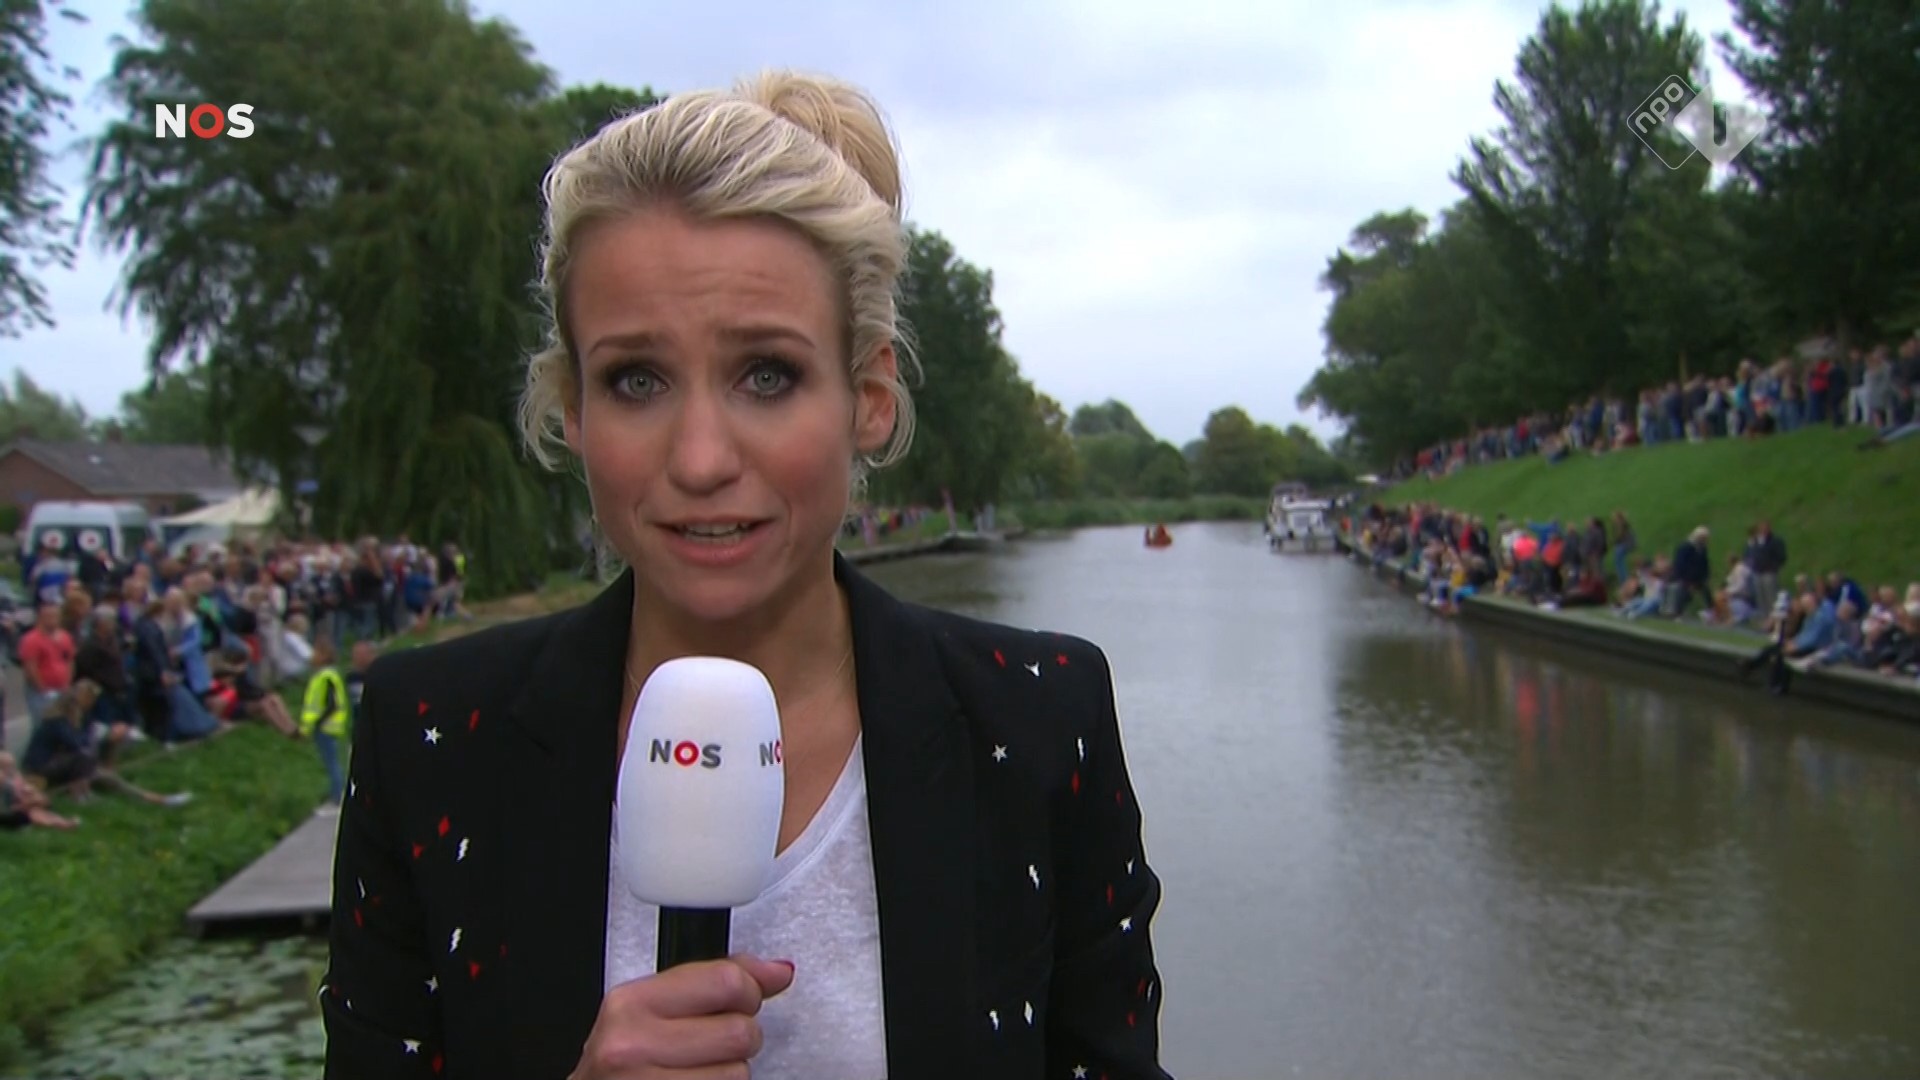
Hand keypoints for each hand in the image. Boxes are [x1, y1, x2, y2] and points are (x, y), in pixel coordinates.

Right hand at [569, 954, 793, 1078]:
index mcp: (631, 1004)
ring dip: (729, 1072)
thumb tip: (777, 972)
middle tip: (711, 1044)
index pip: (725, 981)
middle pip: (740, 1031)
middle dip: (739, 1038)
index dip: (747, 992)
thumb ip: (714, 981)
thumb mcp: (652, 1010)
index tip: (741, 1000)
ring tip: (697, 1069)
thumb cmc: (623, 1062)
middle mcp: (633, 1046)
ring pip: (739, 1072)